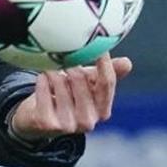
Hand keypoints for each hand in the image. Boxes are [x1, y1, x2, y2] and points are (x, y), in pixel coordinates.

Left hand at [9, 53, 132, 142]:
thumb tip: (128, 63)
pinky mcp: (47, 123)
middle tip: (62, 61)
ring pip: (59, 80)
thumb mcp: (88, 86)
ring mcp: (68, 125)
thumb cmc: (67, 97)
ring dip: (52, 71)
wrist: (38, 120)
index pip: (107, 81)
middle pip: (79, 77)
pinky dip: (41, 79)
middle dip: (69, 64)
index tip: (96, 42)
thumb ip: (105, 74)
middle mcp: (88, 121)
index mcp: (103, 111)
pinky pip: (43, 88)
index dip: (102, 60)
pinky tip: (42, 82)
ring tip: (51, 74)